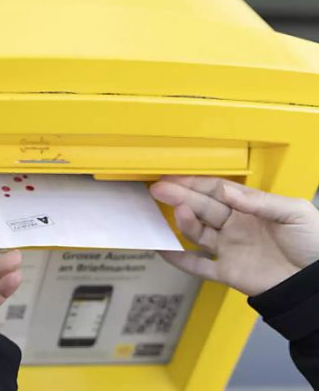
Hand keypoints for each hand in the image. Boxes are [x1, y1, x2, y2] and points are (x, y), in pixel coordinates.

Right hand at [150, 176, 318, 295]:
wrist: (318, 282)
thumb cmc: (315, 243)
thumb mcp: (294, 212)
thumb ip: (260, 201)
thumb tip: (226, 190)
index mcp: (251, 209)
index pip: (217, 191)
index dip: (196, 183)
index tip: (176, 177)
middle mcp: (236, 226)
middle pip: (202, 208)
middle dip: (180, 197)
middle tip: (159, 189)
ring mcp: (230, 249)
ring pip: (198, 233)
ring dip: (184, 222)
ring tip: (178, 213)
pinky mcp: (228, 272)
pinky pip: (198, 266)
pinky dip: (180, 260)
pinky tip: (163, 250)